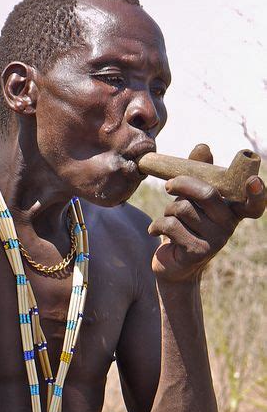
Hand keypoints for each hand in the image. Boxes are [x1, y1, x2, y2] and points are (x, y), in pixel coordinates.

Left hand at [147, 144, 265, 282]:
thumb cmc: (183, 225)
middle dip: (183, 184)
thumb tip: (203, 147)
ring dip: (168, 209)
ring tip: (166, 217)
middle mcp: (229, 226)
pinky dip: (157, 225)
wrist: (172, 264)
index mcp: (232, 210)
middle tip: (168, 185)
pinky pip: (172, 226)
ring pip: (184, 209)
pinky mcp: (197, 253)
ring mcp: (215, 241)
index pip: (254, 203)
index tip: (253, 181)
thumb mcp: (190, 198)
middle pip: (208, 194)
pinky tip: (155, 230)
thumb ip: (198, 172)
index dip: (258, 193)